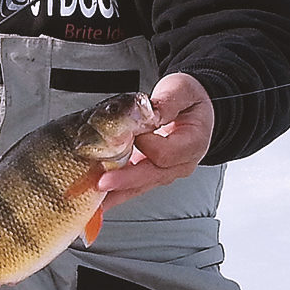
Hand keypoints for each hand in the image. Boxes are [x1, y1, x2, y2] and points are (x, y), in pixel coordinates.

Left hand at [97, 72, 213, 210]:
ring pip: (141, 186)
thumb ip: (167, 101)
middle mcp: (181, 162)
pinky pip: (134, 187)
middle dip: (126, 180)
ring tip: (95, 198)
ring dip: (117, 192)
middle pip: (152, 175)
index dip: (146, 144)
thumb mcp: (182, 90)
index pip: (167, 152)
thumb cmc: (189, 101)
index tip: (131, 132)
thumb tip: (149, 111)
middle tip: (103, 181)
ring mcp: (166, 171)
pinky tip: (100, 200)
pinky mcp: (151, 174)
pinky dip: (116, 194)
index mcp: (193, 142)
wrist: (194, 110)